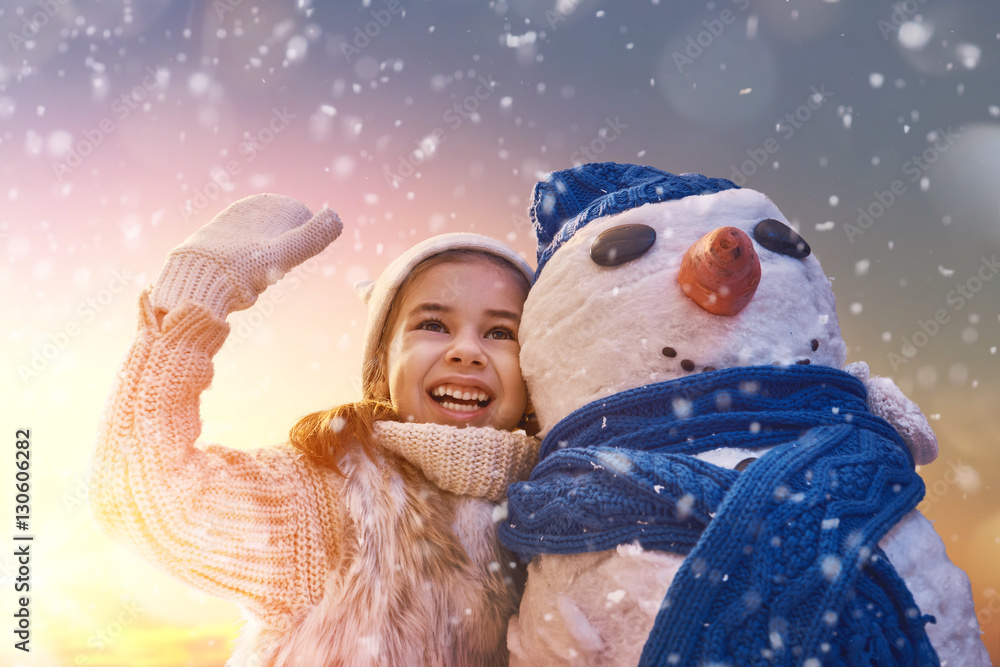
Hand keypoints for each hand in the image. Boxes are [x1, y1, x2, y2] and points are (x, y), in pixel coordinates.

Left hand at [151, 194, 341, 318]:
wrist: (191, 286)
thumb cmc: (241, 269)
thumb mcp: (286, 252)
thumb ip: (312, 236)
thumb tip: (336, 217)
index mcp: (257, 207)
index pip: (293, 216)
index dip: (297, 241)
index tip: (288, 260)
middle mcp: (237, 214)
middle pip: (273, 233)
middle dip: (277, 253)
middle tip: (271, 273)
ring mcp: (219, 231)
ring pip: (253, 247)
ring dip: (259, 264)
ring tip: (253, 280)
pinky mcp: (205, 250)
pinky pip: (232, 258)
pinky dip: (240, 270)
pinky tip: (236, 283)